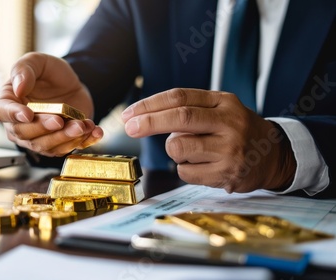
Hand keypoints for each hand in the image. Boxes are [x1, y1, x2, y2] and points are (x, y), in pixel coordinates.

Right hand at [0, 52, 102, 156]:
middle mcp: (20, 124)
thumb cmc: (48, 74)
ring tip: (81, 125)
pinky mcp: (59, 143)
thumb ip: (24, 69)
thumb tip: (18, 87)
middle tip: (59, 120)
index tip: (27, 114)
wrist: (70, 85)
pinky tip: (94, 131)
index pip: (3, 112)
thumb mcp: (36, 61)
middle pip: (25, 134)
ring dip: (65, 138)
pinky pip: (69, 148)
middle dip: (44, 128)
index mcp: (8, 102)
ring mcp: (39, 137)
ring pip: (47, 146)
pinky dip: (83, 141)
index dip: (14, 115)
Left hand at [121, 88, 295, 192]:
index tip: (129, 114)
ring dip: (173, 150)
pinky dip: (184, 169)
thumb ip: (189, 109)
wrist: (273, 156)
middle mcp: (230, 123)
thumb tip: (143, 117)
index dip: (150, 105)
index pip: (180, 97)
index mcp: (224, 102)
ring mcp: (230, 150)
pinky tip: (203, 166)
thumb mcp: (221, 109)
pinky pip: (185, 172)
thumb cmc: (236, 130)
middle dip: (149, 122)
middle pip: (180, 118)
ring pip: (179, 148)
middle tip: (128, 127)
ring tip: (191, 150)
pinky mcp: (227, 174)